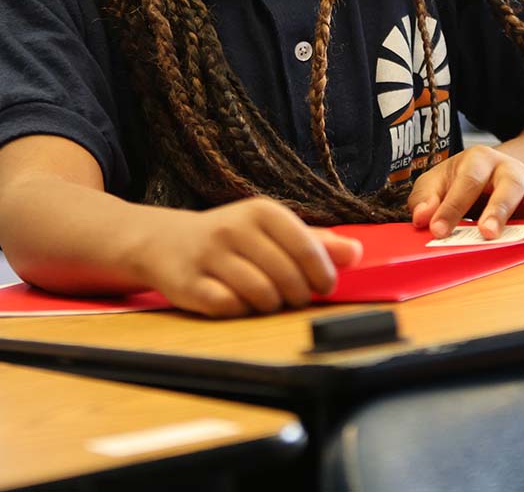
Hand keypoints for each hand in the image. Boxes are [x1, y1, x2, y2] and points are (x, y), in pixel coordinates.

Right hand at [142, 198, 361, 317]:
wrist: (166, 242)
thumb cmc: (231, 238)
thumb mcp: (272, 231)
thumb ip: (315, 242)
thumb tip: (356, 252)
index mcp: (261, 211)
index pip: (307, 248)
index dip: (322, 274)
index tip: (324, 286)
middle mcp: (234, 228)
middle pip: (287, 277)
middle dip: (297, 295)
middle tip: (294, 297)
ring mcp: (209, 256)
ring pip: (261, 295)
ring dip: (271, 306)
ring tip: (267, 299)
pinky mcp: (189, 284)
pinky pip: (231, 308)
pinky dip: (241, 311)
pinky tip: (238, 302)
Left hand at [407, 145, 523, 241]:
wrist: (491, 173)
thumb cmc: (459, 181)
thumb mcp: (436, 182)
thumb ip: (426, 198)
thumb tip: (422, 217)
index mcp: (479, 159)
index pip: (466, 181)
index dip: (451, 205)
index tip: (436, 229)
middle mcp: (509, 169)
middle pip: (508, 184)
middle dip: (498, 209)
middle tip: (486, 232)